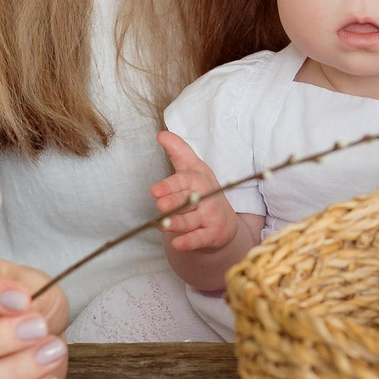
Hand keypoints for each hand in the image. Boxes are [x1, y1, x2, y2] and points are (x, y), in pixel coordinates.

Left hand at [152, 132, 238, 252]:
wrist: (223, 222)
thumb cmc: (203, 191)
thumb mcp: (193, 169)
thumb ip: (178, 151)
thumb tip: (161, 134)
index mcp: (198, 179)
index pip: (183, 181)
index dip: (169, 186)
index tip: (155, 191)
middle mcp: (206, 197)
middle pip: (187, 201)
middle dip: (174, 203)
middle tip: (161, 206)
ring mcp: (210, 217)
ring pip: (191, 221)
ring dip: (177, 224)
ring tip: (163, 226)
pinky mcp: (212, 235)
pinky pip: (199, 239)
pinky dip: (189, 242)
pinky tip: (177, 244)